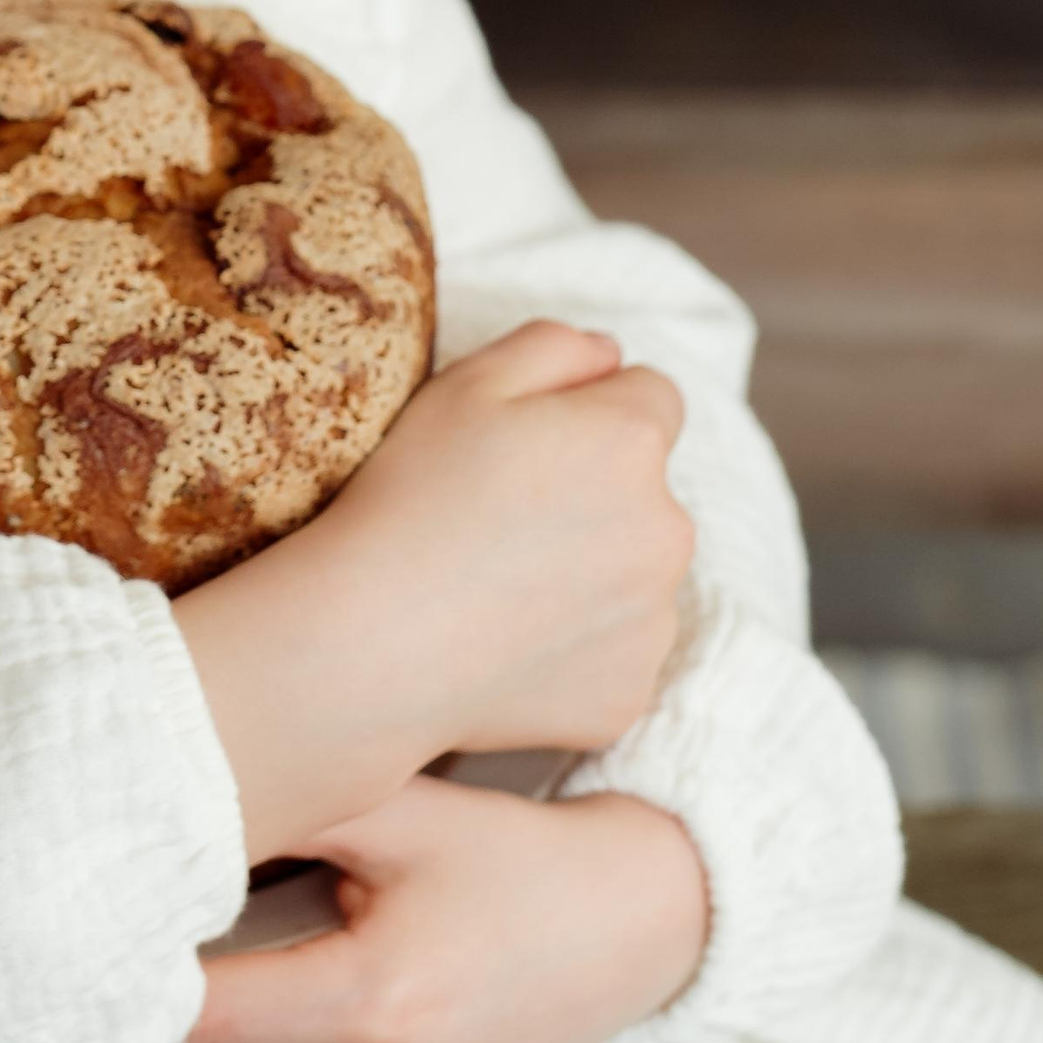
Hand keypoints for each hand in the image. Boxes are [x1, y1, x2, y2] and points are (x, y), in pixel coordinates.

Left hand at [163, 776, 708, 1042]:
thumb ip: (278, 809)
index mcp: (371, 1006)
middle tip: (126, 917)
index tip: (89, 916)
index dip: (130, 968)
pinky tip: (294, 991)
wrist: (626, 931)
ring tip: (214, 943)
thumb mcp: (392, 807)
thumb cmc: (502, 854)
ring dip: (214, 1030)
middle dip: (157, 995)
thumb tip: (157, 807)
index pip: (193, 1013)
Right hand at [175, 322, 692, 860]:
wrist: (375, 640)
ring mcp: (654, 622)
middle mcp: (668, 530)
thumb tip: (611, 356)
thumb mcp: (468, 382)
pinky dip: (575, 649)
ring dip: (592, 573)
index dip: (589, 411)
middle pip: (647, 493)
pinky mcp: (630, 695)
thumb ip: (556, 346)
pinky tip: (505, 644)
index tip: (531, 443)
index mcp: (633, 442)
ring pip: (635, 576)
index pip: (651, 399)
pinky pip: (614, 654)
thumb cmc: (413, 495)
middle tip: (502, 518)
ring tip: (499, 587)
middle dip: (596, 495)